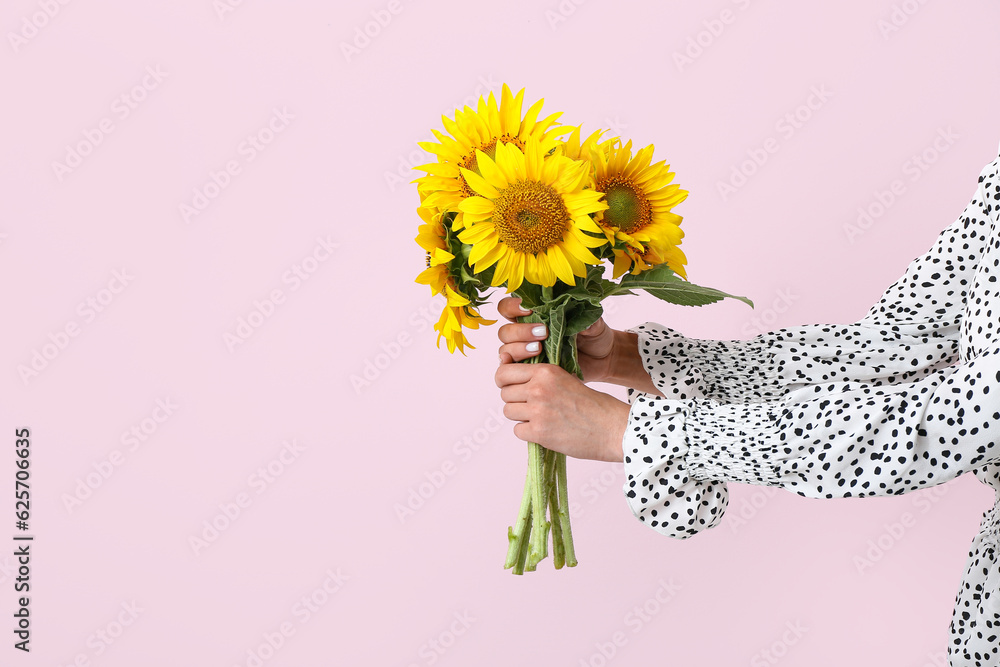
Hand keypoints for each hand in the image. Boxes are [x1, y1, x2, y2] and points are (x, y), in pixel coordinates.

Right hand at [495, 296, 618, 382]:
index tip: (528, 309)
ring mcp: (526, 353)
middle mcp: (525, 333)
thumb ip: (588, 319)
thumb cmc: (595, 337)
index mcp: (536, 316)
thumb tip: (582, 321)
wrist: (602, 360)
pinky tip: (528, 364)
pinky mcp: (530, 370)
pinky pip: (512, 369)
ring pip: (506, 349)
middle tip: (542, 333)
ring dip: (518, 348)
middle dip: (520, 331)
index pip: (509, 308)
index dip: (512, 306)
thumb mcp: (594, 324)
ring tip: (539, 349)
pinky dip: (513, 366)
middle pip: (505, 331)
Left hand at [495, 361, 628, 461]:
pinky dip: (527, 432)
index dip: (505, 380)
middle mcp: (538, 388)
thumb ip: (541, 377)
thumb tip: (510, 376)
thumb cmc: (593, 404)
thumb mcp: (566, 378)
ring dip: (520, 416)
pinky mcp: (539, 432)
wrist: (613, 428)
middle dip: (514, 400)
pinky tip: (544, 430)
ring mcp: (537, 411)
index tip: (511, 386)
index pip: (504, 372)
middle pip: (504, 393)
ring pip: (508, 411)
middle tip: (531, 406)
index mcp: (546, 371)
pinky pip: (517, 430)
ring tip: (540, 418)